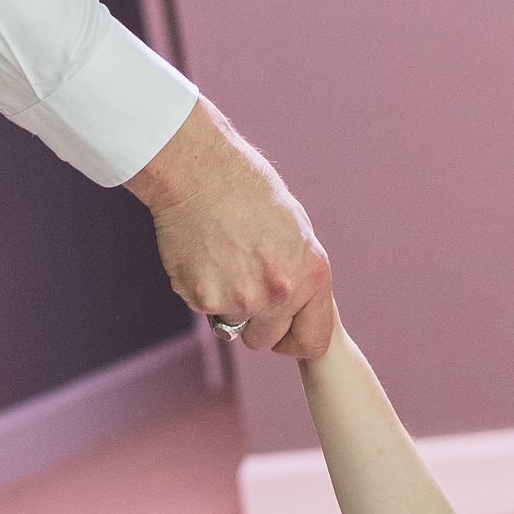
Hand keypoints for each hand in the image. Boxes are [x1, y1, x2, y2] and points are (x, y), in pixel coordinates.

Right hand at [126, 96, 334, 360]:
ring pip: (231, 325)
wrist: (200, 171)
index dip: (293, 339)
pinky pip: (204, 308)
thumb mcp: (295, 232)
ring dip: (225, 302)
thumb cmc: (248, 191)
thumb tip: (295, 308)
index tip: (280, 330)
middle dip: (254, 323)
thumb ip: (298, 276)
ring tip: (222, 257)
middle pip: (264, 341)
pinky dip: (200, 288)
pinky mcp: (203, 298)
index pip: (313, 342)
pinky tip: (202, 252)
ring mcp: (240, 300)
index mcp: (311, 275)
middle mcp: (279, 294)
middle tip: (241, 283)